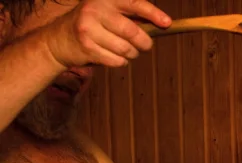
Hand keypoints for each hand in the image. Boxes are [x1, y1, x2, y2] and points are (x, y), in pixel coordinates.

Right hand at [41, 0, 171, 68]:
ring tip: (125, 50)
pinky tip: (112, 56)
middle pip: (133, 31)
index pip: (134, 3)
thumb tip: (162, 23)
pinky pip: (117, 61)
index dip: (153, 14)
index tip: (167, 23)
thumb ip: (132, 16)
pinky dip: (120, 62)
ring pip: (126, 49)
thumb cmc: (92, 25)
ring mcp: (88, 29)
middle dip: (144, 43)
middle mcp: (95, 10)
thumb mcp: (108, 13)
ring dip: (132, 54)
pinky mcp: (86, 47)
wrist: (59, 40)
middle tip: (145, 45)